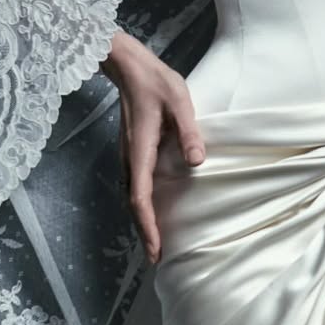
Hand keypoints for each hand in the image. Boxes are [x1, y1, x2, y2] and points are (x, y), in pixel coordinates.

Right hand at [101, 32, 205, 263]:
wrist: (129, 66)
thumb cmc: (156, 82)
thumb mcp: (180, 102)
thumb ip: (189, 131)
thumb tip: (197, 162)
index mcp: (140, 150)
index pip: (141, 197)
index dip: (148, 225)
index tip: (155, 249)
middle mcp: (130, 158)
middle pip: (133, 203)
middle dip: (144, 232)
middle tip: (156, 258)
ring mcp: (128, 155)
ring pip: (132, 195)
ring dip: (142, 220)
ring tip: (155, 241)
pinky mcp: (132, 150)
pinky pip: (134, 185)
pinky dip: (142, 204)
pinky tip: (151, 209)